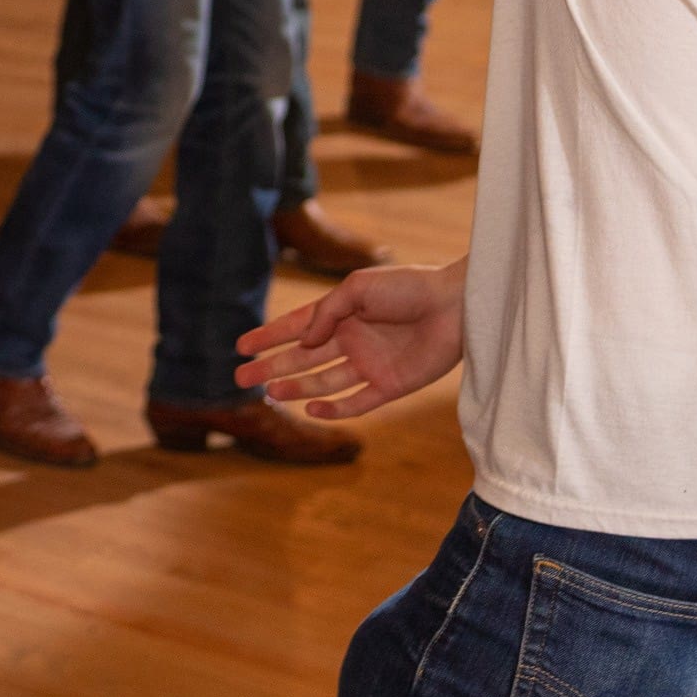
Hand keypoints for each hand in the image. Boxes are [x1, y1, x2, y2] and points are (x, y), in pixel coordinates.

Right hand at [235, 260, 466, 419]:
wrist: (456, 306)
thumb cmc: (408, 287)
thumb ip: (326, 313)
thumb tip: (302, 342)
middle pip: (302, 358)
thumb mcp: (358, 288)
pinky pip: (356, 402)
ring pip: (323, 382)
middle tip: (241, 377)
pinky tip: (310, 408)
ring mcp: (370, 364)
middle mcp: (352, 340)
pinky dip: (333, 409)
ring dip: (296, 387)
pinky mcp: (390, 386)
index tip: (242, 345)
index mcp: (342, 312)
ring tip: (271, 392)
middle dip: (271, 366)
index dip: (269, 335)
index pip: (297, 326)